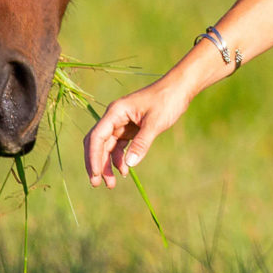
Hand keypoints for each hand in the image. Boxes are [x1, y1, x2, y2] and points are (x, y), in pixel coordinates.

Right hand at [83, 73, 195, 187]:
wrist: (179, 88)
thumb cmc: (167, 100)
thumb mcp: (155, 122)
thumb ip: (142, 143)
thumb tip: (129, 165)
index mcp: (115, 112)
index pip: (97, 137)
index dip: (93, 157)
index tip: (95, 174)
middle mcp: (115, 118)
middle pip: (98, 144)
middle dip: (96, 163)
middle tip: (96, 184)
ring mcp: (122, 123)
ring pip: (108, 147)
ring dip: (108, 165)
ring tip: (112, 184)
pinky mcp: (131, 128)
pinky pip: (120, 146)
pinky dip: (120, 159)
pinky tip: (125, 171)